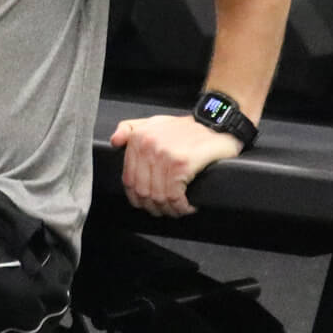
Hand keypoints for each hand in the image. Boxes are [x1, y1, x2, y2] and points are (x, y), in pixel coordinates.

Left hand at [109, 114, 241, 217]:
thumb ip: (131, 129)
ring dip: (170, 210)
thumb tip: (115, 141)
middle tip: (166, 210)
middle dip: (154, 207)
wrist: (217, 122)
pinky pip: (174, 196)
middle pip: (143, 191)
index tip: (148, 204)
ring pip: (159, 196)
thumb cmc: (188, 127)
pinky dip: (181, 207)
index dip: (138, 198)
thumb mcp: (155, 122)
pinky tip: (188, 206)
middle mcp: (147, 145)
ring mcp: (164, 155)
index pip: (129, 179)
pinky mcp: (181, 164)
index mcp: (139, 138)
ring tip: (178, 209)